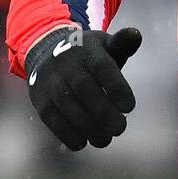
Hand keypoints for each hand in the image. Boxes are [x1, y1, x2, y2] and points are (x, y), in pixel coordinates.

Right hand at [25, 26, 141, 150]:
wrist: (46, 51)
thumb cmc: (88, 54)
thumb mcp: (105, 44)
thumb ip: (122, 43)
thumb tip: (136, 35)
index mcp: (88, 50)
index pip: (102, 67)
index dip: (116, 87)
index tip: (130, 107)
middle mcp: (68, 65)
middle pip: (85, 89)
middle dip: (103, 112)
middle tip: (120, 129)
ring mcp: (52, 83)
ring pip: (68, 106)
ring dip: (87, 126)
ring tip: (104, 140)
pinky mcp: (41, 100)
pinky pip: (51, 118)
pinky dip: (66, 133)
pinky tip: (82, 143)